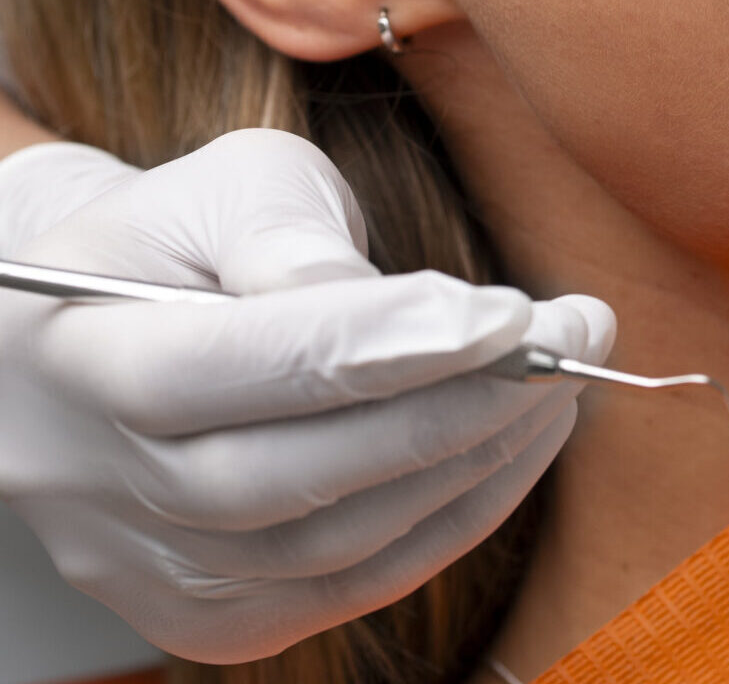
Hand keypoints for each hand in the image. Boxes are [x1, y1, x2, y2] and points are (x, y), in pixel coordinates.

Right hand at [0, 128, 613, 660]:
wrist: (111, 330)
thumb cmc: (191, 232)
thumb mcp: (230, 184)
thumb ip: (287, 232)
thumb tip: (372, 304)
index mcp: (83, 354)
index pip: (235, 368)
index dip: (382, 345)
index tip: (512, 312)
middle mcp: (99, 485)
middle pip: (289, 480)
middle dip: (457, 408)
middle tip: (573, 336)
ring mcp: (151, 568)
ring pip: (330, 550)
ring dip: (474, 464)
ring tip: (567, 379)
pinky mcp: (214, 615)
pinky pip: (349, 589)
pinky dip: (453, 520)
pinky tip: (520, 442)